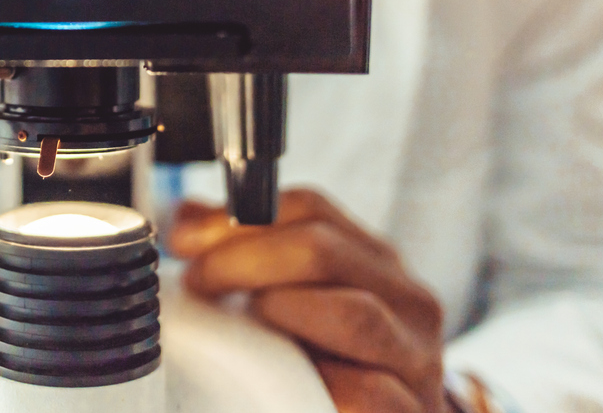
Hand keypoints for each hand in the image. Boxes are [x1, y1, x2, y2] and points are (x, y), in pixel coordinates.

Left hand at [170, 189, 448, 412]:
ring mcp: (417, 360)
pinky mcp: (411, 412)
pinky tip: (284, 382)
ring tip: (243, 326)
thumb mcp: (295, 304)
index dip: (238, 218)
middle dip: (242, 259)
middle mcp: (408, 301)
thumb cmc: (332, 369)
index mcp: (376, 263)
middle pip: (323, 249)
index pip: (311, 209)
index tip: (184, 240)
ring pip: (353, 314)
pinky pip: (368, 392)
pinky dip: (320, 382)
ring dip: (281, 312)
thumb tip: (185, 219)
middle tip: (197, 282)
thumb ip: (246, 257)